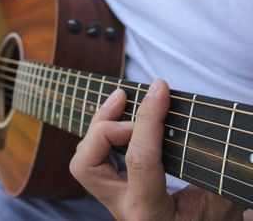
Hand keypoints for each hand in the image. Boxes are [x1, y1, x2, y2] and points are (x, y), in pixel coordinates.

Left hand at [70, 79, 242, 219]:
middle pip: (86, 165)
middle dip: (102, 126)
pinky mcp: (113, 188)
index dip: (148, 120)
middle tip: (124, 98)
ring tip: (120, 100)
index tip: (159, 90)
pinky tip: (120, 118)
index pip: (140, 160)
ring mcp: (113, 199)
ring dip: (98, 125)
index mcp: (149, 212)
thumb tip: (190, 126)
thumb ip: (205, 172)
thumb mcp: (216, 203)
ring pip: (83, 160)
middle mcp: (122, 207)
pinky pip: (94, 158)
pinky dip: (103, 133)